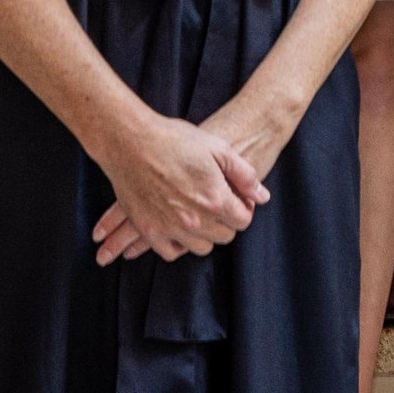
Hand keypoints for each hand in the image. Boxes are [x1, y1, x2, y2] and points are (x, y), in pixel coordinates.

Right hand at [87, 112, 266, 265]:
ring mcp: (169, 228)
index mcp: (214, 199)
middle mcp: (194, 220)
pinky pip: (171, 252)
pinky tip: (180, 228)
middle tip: (218, 204)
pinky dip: (178, 244)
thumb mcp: (219, 148)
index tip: (237, 199)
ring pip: (200, 247)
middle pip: (223, 236)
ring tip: (200, 214)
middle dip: (226, 222)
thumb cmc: (176, 140)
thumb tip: (263, 196)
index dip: (244, 209)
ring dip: (205, 234)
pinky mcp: (148, 230)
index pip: (242, 221)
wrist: (131, 141)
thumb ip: (245, 176)